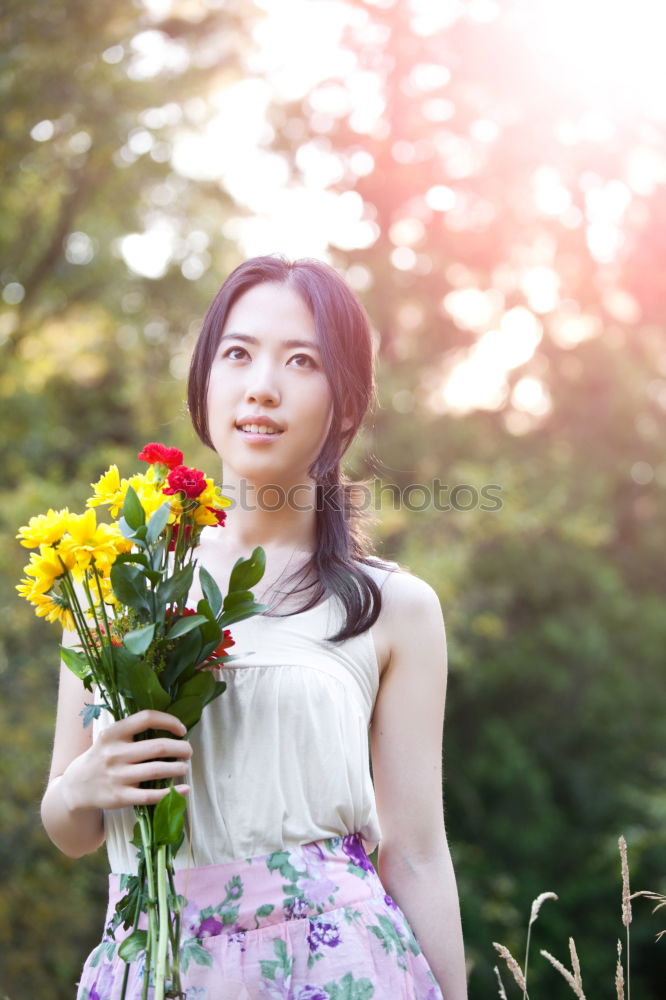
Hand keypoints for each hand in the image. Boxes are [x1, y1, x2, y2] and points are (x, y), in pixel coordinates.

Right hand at [60, 710, 191, 812]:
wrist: (75, 787)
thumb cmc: (101, 757)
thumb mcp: (109, 738)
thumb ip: (132, 731)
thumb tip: (170, 727)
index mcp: (113, 733)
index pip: (146, 718)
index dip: (169, 721)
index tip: (181, 729)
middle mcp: (114, 753)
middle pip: (157, 747)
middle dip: (180, 748)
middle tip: (188, 751)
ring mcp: (117, 776)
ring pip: (156, 770)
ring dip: (177, 768)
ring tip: (185, 767)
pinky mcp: (120, 797)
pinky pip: (151, 795)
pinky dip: (171, 792)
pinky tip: (184, 789)